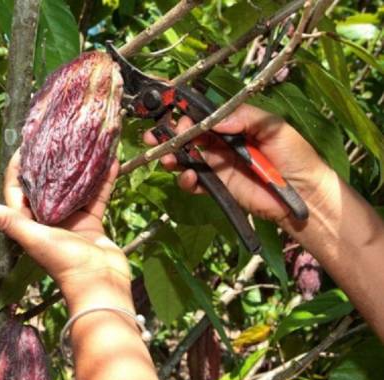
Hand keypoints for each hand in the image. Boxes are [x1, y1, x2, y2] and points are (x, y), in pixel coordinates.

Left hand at [0, 151, 130, 310]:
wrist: (99, 283)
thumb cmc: (64, 263)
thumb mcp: (34, 238)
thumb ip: (9, 222)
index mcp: (29, 223)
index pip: (18, 190)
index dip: (18, 169)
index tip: (24, 147)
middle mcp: (47, 219)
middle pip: (46, 185)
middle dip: (49, 163)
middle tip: (55, 138)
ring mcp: (70, 220)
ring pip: (73, 187)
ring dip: (78, 168)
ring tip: (82, 145)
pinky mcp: (91, 222)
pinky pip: (96, 196)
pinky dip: (102, 180)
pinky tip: (111, 161)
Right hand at [144, 104, 330, 222]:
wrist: (303, 193)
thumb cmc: (295, 155)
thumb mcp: (273, 127)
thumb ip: (244, 118)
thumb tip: (214, 121)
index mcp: (232, 123)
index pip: (203, 112)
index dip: (183, 107)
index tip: (166, 102)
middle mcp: (220, 142)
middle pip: (187, 134)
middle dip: (169, 132)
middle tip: (158, 134)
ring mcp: (217, 164)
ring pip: (185, 156)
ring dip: (171, 155)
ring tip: (167, 157)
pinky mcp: (217, 186)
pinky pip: (193, 181)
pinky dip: (185, 179)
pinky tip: (189, 177)